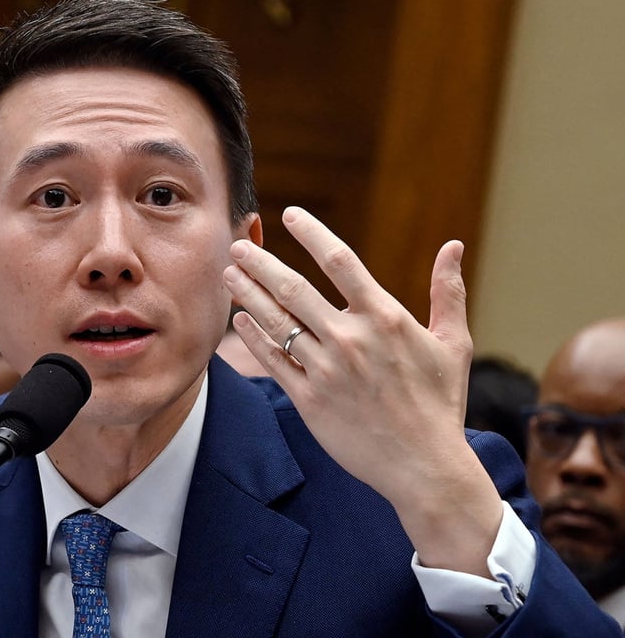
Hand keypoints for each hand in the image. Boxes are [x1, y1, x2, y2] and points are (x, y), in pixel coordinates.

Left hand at [223, 206, 501, 574]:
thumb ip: (447, 293)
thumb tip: (452, 246)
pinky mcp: (309, 400)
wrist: (424, 466)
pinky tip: (241, 319)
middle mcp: (351, 339)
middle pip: (293, 288)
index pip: (340, 260)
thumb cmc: (440, 404)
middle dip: (260, 263)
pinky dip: (254, 337)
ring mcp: (326, 370)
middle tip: (236, 245)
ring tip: (229, 275)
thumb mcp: (452, 344)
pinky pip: (273, 361)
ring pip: (276, 322)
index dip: (311, 233)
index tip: (291, 214)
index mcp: (385, 318)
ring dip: (247, 294)